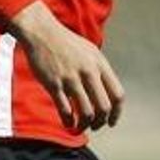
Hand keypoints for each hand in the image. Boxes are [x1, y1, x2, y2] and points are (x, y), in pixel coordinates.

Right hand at [7, 0, 124, 130]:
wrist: (41, 32)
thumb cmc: (66, 43)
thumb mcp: (90, 52)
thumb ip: (100, 70)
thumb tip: (107, 93)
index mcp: (100, 64)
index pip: (117, 95)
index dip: (116, 113)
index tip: (111, 121)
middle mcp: (88, 72)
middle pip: (104, 107)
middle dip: (101, 122)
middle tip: (95, 126)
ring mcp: (70, 78)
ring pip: (86, 112)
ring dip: (85, 125)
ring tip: (80, 126)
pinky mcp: (54, 84)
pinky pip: (65, 110)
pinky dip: (68, 122)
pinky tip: (68, 123)